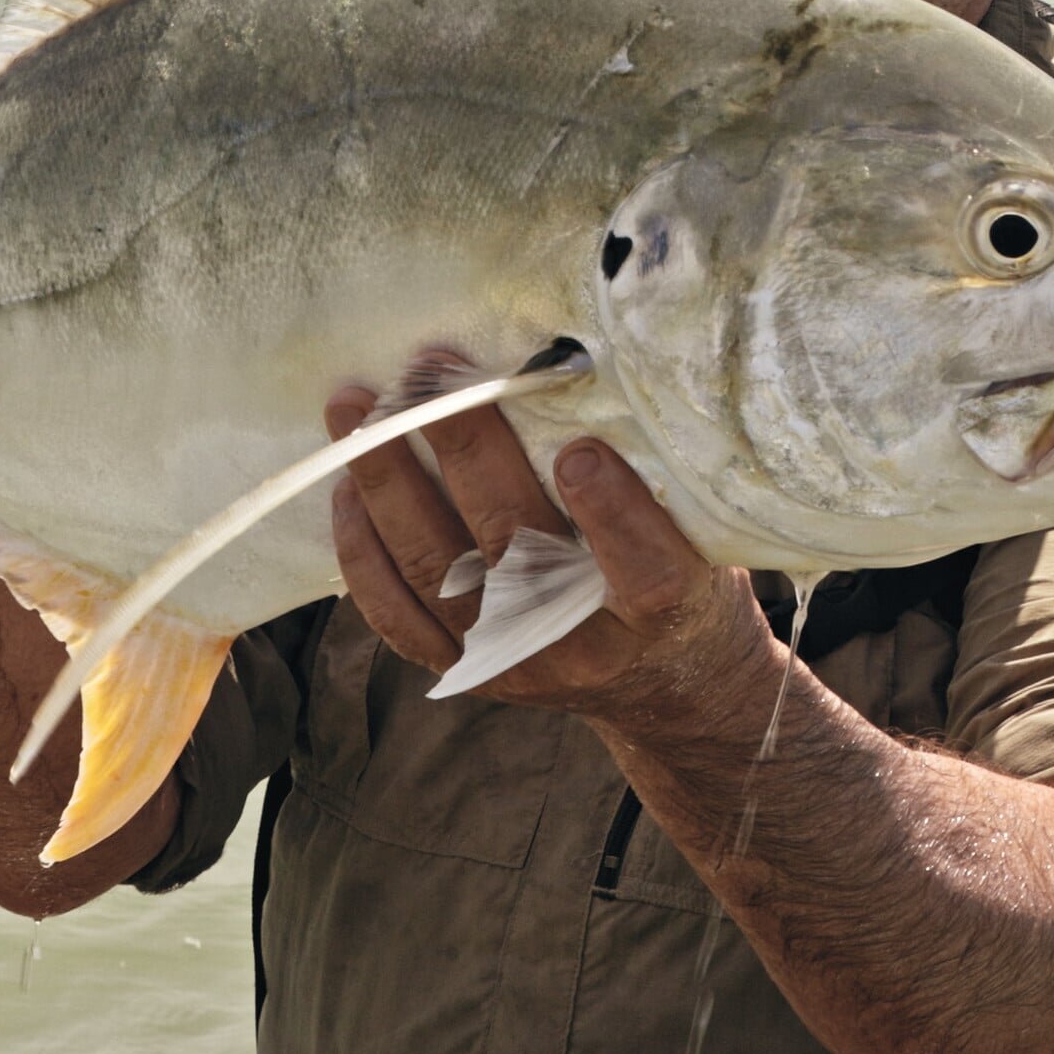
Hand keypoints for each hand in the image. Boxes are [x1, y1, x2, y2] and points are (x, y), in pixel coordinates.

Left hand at [323, 388, 776, 725]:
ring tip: (357, 407)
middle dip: (466, 450)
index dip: (613, 515)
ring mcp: (514, 664)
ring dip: (387, 482)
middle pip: (515, 549)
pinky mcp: (465, 672)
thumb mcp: (707, 535)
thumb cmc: (688, 579)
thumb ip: (661, 478)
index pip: (646, 573)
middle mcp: (583, 645)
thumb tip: (592, 367)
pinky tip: (346, 489)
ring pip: (438, 573)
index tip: (582, 452)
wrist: (667, 687)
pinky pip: (397, 615)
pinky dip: (363, 551)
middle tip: (432, 371)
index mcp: (664, 613)